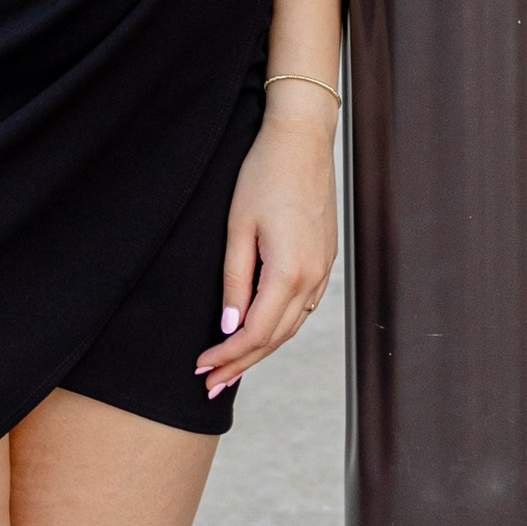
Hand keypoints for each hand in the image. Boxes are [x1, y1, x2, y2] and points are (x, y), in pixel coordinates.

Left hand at [195, 101, 338, 396]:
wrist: (303, 140)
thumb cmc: (264, 175)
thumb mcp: (238, 228)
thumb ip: (234, 281)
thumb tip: (228, 326)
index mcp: (289, 272)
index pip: (255, 333)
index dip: (227, 356)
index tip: (201, 368)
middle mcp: (313, 277)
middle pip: (276, 337)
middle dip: (242, 364)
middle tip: (211, 385)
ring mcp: (324, 269)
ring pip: (292, 325)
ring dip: (262, 350)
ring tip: (232, 368)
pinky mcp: (326, 258)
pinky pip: (303, 306)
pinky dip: (280, 326)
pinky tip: (262, 332)